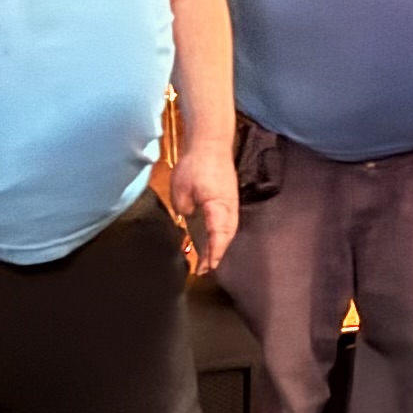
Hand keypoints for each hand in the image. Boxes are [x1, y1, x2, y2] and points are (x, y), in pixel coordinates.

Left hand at [168, 144, 239, 271]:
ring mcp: (231, 203)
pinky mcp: (228, 199)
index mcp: (218, 206)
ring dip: (219, 247)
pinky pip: (226, 223)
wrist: (211, 142)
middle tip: (204, 270)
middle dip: (217, 255)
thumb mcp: (181, 190)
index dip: (213, 254)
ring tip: (208, 261)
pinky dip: (220, 236)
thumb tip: (188, 217)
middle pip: (226, 237)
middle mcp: (229, 208)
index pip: (218, 236)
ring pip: (227, 231)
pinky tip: (211, 241)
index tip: (206, 268)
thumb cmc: (195, 165)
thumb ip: (184, 208)